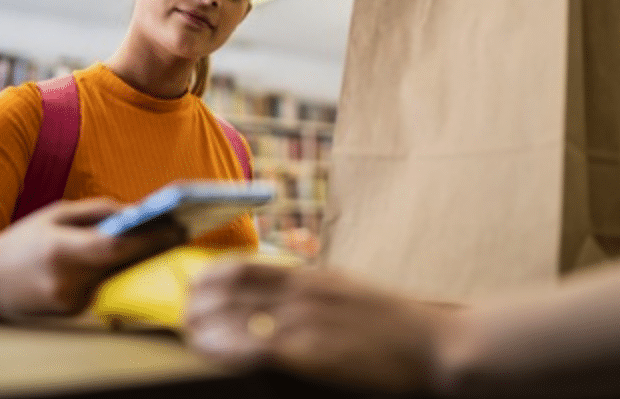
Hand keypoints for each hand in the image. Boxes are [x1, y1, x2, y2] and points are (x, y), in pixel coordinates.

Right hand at [0, 198, 185, 315]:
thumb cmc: (23, 239)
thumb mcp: (56, 213)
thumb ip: (97, 211)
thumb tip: (136, 211)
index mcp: (61, 251)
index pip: (116, 247)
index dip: (150, 238)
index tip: (177, 226)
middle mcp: (67, 281)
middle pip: (124, 264)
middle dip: (153, 247)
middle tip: (181, 231)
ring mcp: (70, 302)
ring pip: (116, 277)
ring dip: (138, 260)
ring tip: (165, 240)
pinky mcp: (72, 313)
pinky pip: (103, 287)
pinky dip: (117, 272)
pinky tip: (133, 258)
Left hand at [185, 262, 441, 392]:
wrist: (437, 345)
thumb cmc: (398, 325)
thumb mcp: (352, 293)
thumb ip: (317, 292)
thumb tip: (288, 294)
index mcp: (314, 276)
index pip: (248, 266)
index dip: (213, 276)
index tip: (195, 287)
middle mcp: (304, 292)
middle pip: (234, 288)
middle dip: (200, 301)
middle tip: (182, 315)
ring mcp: (307, 320)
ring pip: (236, 315)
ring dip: (205, 325)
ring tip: (188, 334)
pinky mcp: (313, 352)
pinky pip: (255, 347)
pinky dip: (226, 349)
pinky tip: (210, 354)